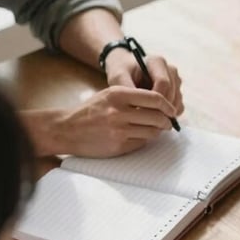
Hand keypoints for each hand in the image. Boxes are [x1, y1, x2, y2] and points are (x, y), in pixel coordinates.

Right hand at [54, 86, 178, 156]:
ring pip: (152, 132)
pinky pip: (141, 143)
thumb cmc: (90, 111)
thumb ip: (132, 97)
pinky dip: (144, 140)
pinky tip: (139, 136)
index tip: (172, 110)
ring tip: (156, 130)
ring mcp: (119, 130)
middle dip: (167, 121)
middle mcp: (119, 111)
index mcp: (118, 94)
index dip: (167, 105)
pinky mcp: (118, 145)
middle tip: (168, 123)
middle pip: (157, 117)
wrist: (66, 129)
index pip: (154, 98)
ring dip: (157, 132)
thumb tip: (161, 104)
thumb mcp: (109, 95)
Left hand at [105, 48, 184, 117]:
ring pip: (177, 103)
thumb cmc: (121, 72)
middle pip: (172, 94)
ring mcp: (176, 82)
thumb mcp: (118, 77)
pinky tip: (153, 116)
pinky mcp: (178, 93)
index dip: (155, 100)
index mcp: (157, 62)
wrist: (126, 71)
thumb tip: (137, 108)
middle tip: (144, 120)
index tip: (142, 111)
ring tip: (146, 118)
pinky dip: (168, 116)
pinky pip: (179, 108)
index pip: (163, 83)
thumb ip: (127, 89)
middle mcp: (170, 70)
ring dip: (164, 114)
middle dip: (160, 109)